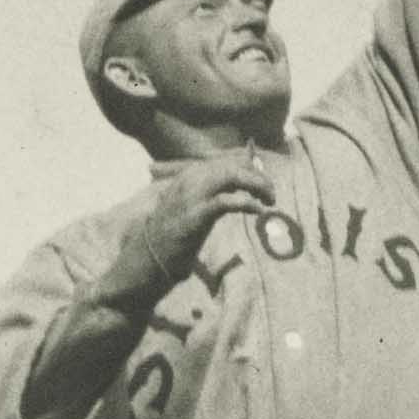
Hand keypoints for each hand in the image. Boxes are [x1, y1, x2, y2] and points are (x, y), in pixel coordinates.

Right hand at [110, 153, 277, 300]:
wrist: (146, 258)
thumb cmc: (167, 238)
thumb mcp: (187, 209)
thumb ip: (206, 197)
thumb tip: (232, 195)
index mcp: (188, 175)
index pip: (225, 161)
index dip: (249, 169)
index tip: (263, 183)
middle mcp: (190, 179)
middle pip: (233, 165)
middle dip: (257, 176)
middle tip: (272, 194)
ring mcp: (192, 195)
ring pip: (232, 176)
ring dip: (257, 185)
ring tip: (270, 199)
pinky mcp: (196, 214)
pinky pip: (227, 201)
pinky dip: (247, 203)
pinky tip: (258, 210)